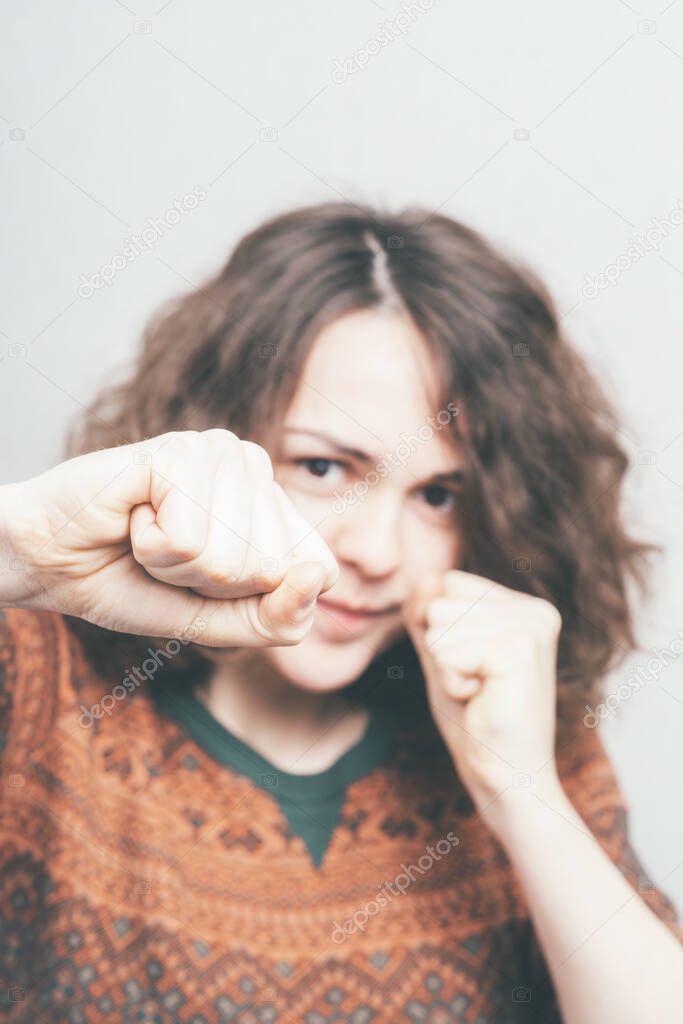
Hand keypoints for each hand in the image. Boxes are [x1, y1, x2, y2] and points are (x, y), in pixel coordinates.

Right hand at [0, 429, 338, 646]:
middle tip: (167, 557)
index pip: (320, 571)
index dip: (259, 599)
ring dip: (177, 566)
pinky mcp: (181, 451)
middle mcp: (255, 467)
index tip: (207, 581)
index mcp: (274, 502)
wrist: (50, 562)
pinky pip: (190, 541)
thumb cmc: (132, 583)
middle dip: (211, 585)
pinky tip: (133, 516)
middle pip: (274, 571)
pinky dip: (152, 548)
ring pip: (233, 559)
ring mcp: (220, 452)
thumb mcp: (218, 622)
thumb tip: (317, 578)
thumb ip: (279, 618)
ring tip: (149, 535)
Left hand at [404, 569, 562, 837]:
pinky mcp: (520, 652)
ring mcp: (532, 628)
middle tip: (477, 686)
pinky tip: (483, 701)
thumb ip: (429, 615)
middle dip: (443, 651)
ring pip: (440, 626)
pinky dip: (453, 683)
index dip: (440, 632)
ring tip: (481, 694)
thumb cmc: (475, 720)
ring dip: (448, 670)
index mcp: (523, 606)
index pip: (445, 584)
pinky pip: (447, 652)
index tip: (472, 669)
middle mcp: (535, 610)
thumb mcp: (442, 656)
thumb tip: (425, 579)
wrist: (506, 777)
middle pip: (439, 603)